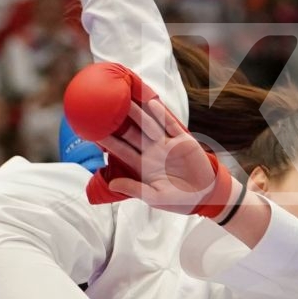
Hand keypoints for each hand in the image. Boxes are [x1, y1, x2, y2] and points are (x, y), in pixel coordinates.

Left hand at [101, 94, 238, 216]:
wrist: (205, 196)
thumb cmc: (178, 200)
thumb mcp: (154, 197)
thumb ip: (134, 188)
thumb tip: (112, 184)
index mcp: (143, 165)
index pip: (121, 150)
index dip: (107, 141)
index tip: (92, 130)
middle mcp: (152, 151)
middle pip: (132, 133)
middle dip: (119, 120)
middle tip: (104, 105)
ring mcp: (167, 145)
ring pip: (149, 125)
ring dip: (137, 112)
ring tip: (124, 98)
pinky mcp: (183, 141)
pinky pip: (171, 125)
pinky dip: (162, 115)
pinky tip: (151, 103)